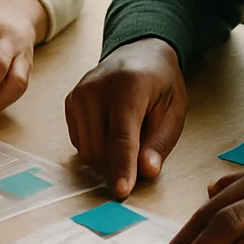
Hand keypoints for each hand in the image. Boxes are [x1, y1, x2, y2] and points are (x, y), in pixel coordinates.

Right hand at [63, 37, 187, 197]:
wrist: (139, 52)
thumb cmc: (160, 84)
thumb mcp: (174, 111)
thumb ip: (159, 143)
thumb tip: (146, 172)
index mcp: (128, 88)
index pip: (122, 136)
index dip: (123, 167)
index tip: (122, 191)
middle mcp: (95, 89)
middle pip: (101, 149)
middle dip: (120, 166)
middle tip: (142, 156)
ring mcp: (78, 95)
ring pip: (88, 150)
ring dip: (108, 160)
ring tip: (129, 140)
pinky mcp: (70, 102)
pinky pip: (80, 143)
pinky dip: (97, 149)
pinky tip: (112, 132)